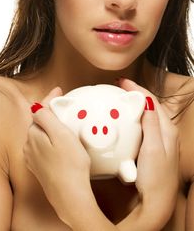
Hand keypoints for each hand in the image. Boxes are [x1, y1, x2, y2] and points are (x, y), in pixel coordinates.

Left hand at [23, 87, 92, 225]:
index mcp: (33, 135)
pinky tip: (61, 143)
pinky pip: (44, 147)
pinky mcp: (41, 168)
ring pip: (41, 135)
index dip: (49, 99)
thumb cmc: (70, 166)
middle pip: (39, 122)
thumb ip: (46, 117)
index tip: (58, 90)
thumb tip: (36, 106)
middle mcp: (30, 147)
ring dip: (51, 127)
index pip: (39, 111)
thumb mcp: (60, 134)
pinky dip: (51, 141)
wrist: (71, 195)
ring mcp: (34, 159)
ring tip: (65, 123)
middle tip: (64, 106)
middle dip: (50, 113)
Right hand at [119, 78, 178, 228]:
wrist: (158, 202)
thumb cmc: (157, 180)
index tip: (122, 83)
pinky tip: (123, 122)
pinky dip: (132, 118)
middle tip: (118, 89)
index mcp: (166, 130)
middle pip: (149, 105)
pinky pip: (142, 126)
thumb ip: (151, 125)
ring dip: (133, 105)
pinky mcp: (151, 147)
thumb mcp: (153, 150)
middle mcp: (165, 132)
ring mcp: (159, 140)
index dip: (137, 89)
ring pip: (145, 115)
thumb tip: (145, 102)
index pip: (151, 100)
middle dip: (134, 94)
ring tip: (119, 100)